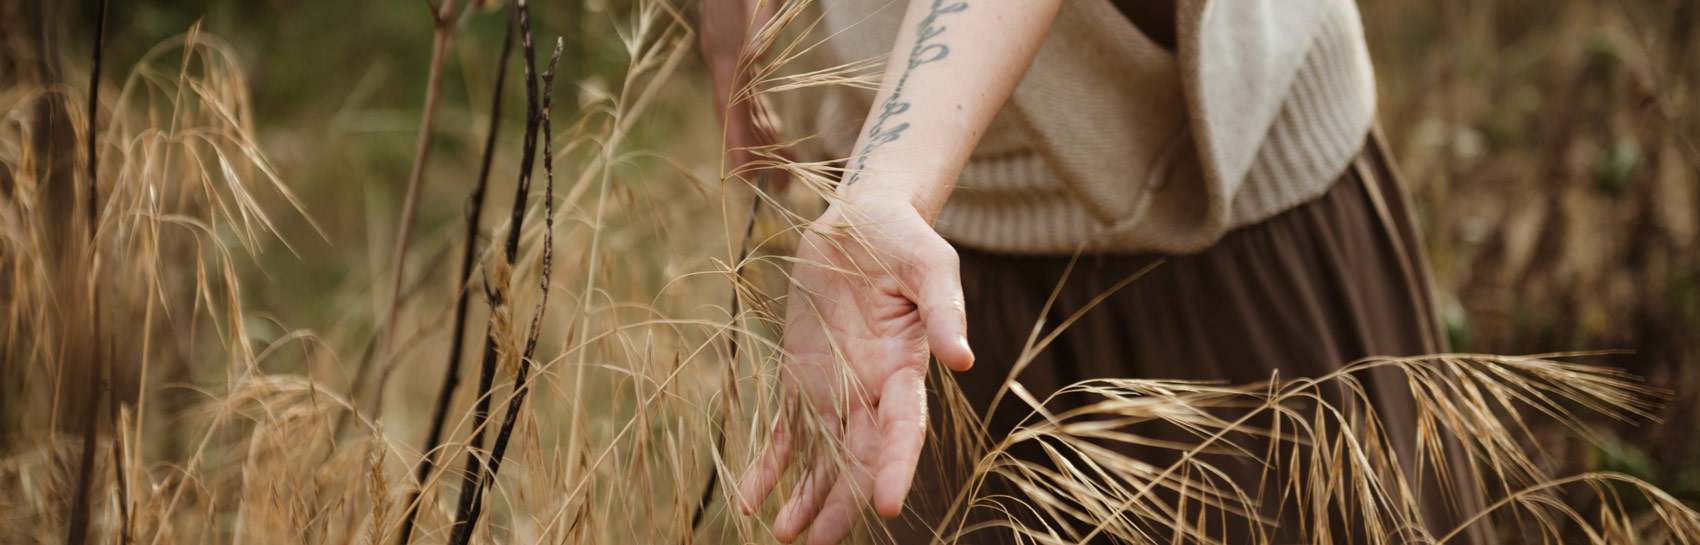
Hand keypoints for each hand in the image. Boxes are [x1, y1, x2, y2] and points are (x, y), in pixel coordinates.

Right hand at [700, 0, 791, 190]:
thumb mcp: (757, 1)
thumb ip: (759, 21)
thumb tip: (758, 51)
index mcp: (727, 47)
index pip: (730, 101)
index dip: (736, 138)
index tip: (745, 172)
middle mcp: (723, 54)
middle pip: (737, 113)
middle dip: (755, 153)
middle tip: (783, 187)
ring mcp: (728, 53)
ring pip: (745, 107)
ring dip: (764, 142)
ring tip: (788, 173)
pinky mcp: (739, 50)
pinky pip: (748, 94)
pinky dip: (762, 119)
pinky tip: (776, 139)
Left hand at [740, 196, 974, 544]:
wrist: (862, 218)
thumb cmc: (903, 238)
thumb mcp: (932, 264)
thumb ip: (943, 311)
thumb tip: (963, 360)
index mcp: (906, 367)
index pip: (903, 429)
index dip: (896, 467)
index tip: (886, 505)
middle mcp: (872, 388)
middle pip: (859, 458)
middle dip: (842, 503)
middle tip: (821, 544)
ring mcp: (835, 387)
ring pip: (822, 456)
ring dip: (806, 497)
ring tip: (784, 536)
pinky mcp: (802, 376)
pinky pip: (786, 430)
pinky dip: (771, 466)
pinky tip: (751, 499)